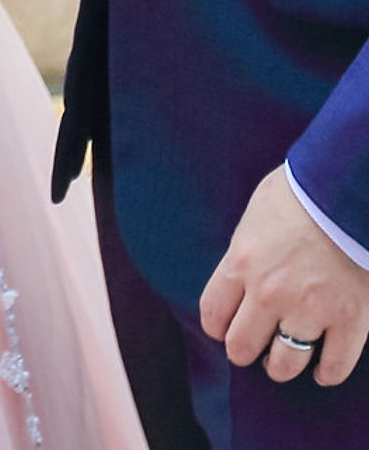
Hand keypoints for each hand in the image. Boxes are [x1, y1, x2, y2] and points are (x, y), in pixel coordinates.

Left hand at [201, 166, 368, 385]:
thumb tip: (241, 273)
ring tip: (286, 358)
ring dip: (282, 366)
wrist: (347, 189)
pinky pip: (333, 367)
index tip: (225, 328)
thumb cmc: (300, 192)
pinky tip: (323, 368)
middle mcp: (269, 293)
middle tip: (255, 345)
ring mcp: (309, 310)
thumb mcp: (255, 215)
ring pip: (285, 364)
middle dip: (246, 350)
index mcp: (241, 262)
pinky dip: (327, 372)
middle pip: (242, 347)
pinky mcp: (348, 320)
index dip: (218, 327)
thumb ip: (244, 251)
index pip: (213, 315)